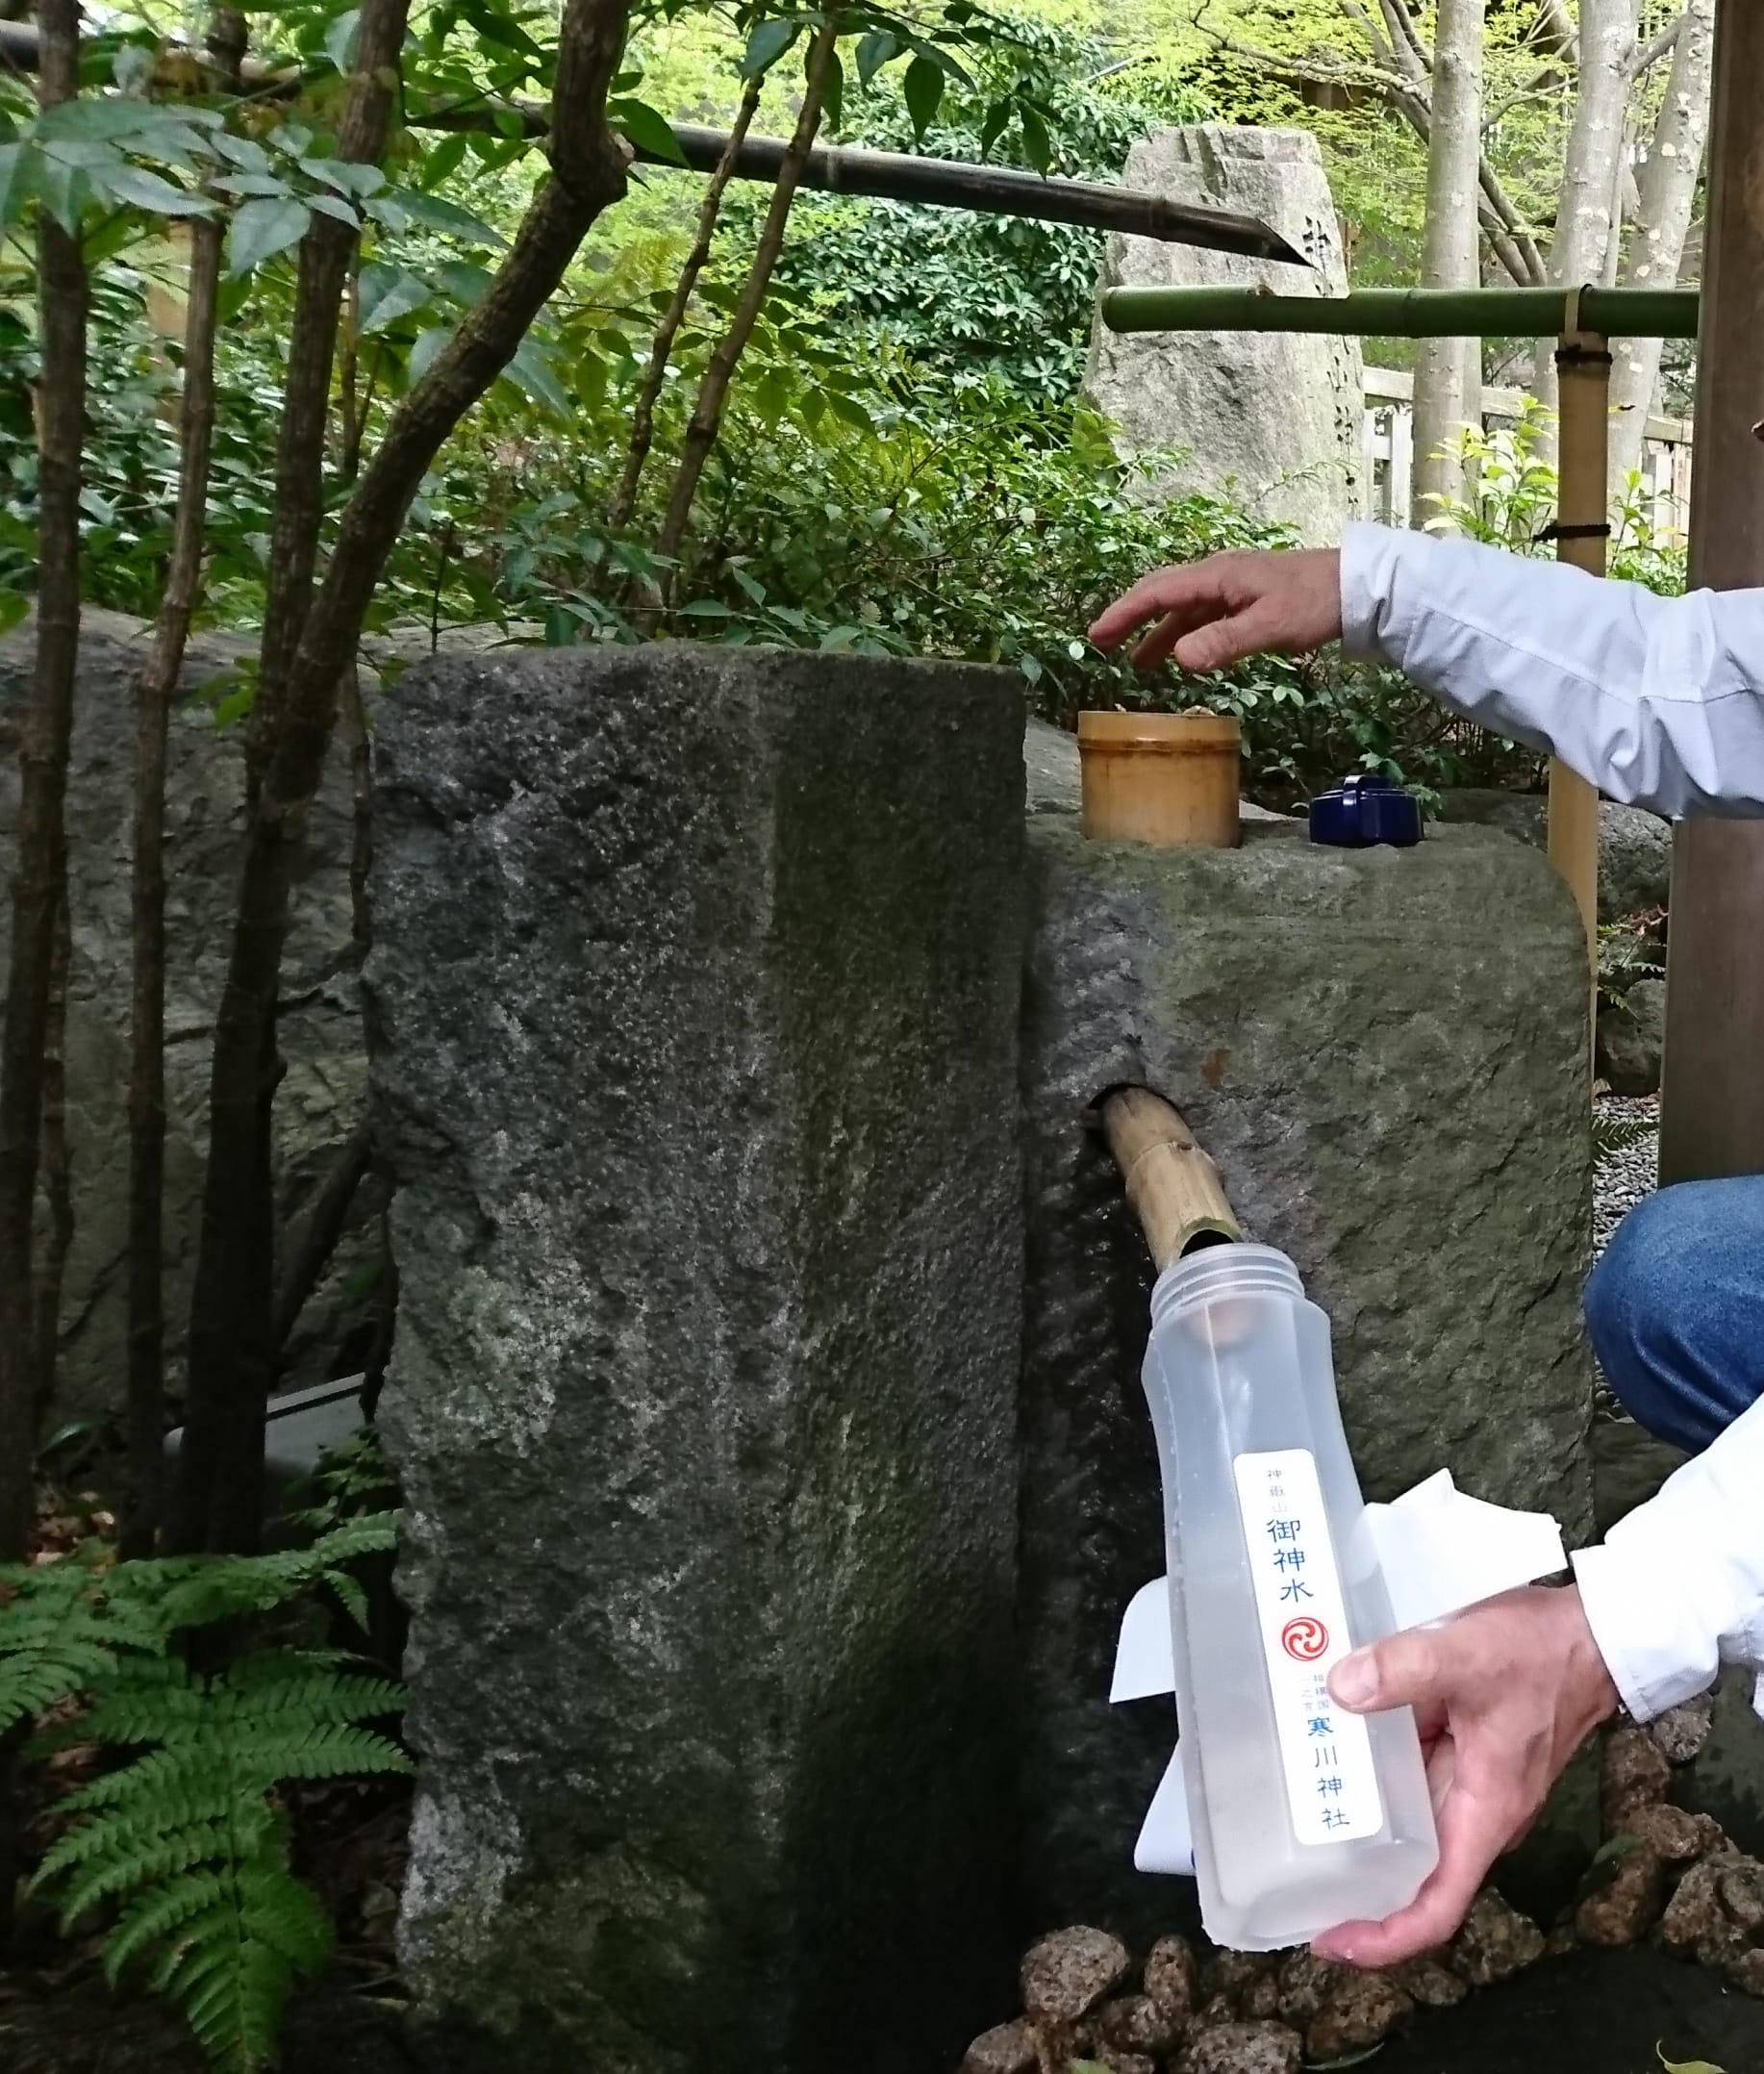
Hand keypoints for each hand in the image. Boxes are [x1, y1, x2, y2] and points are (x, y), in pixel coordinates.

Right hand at [1088, 548, 1342, 673]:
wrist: (1358, 588)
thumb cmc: (1315, 602)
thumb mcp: (1270, 626)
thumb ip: (1223, 642)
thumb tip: (1179, 659)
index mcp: (1218, 575)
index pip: (1158, 592)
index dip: (1124, 613)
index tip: (1097, 636)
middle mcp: (1219, 576)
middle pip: (1164, 594)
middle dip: (1132, 618)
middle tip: (1103, 644)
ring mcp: (1233, 588)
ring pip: (1184, 609)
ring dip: (1159, 633)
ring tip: (1138, 663)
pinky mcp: (1248, 601)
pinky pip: (1205, 617)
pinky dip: (1186, 635)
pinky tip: (1184, 655)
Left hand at [1311, 1585, 1619, 1969]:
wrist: (1589, 1633)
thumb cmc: (1542, 1654)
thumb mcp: (1467, 1654)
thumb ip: (1402, 1668)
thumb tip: (1339, 1690)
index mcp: (1485, 1813)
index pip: (1439, 1906)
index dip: (1386, 1937)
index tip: (1331, 1942)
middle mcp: (1477, 1811)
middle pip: (1414, 1877)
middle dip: (1356, 1892)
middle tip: (1289, 1887)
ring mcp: (1469, 1783)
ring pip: (1407, 1827)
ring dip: (1357, 1832)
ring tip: (1290, 1827)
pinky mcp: (1460, 1752)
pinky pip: (1409, 1780)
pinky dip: (1370, 1779)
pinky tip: (1326, 1753)